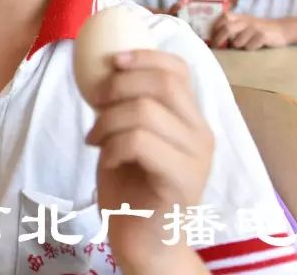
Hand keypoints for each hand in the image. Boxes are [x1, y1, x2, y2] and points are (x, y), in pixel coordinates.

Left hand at [86, 50, 213, 270]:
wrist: (142, 240)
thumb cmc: (132, 187)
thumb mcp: (128, 135)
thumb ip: (129, 106)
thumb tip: (106, 67)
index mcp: (192, 119)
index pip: (179, 69)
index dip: (145, 56)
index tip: (112, 61)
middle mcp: (202, 134)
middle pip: (163, 83)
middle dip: (119, 85)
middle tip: (95, 104)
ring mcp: (196, 158)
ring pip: (144, 111)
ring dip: (107, 120)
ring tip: (95, 139)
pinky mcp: (182, 180)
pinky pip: (139, 142)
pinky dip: (112, 146)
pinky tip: (106, 160)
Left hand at [210, 13, 288, 49]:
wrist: (282, 29)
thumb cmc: (258, 30)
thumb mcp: (245, 24)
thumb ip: (232, 28)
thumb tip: (214, 40)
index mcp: (240, 17)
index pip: (224, 17)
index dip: (215, 27)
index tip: (211, 36)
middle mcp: (246, 21)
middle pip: (227, 29)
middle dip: (219, 39)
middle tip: (217, 47)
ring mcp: (255, 28)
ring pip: (237, 42)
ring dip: (238, 46)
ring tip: (243, 46)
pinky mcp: (263, 36)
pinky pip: (250, 47)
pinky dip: (250, 49)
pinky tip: (255, 46)